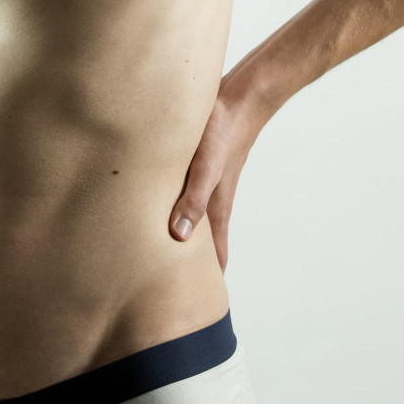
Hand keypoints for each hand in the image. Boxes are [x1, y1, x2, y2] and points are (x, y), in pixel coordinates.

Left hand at [168, 85, 265, 272]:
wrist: (241, 97)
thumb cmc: (223, 130)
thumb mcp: (205, 166)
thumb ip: (192, 199)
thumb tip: (179, 237)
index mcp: (215, 207)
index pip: (214, 254)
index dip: (208, 279)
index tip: (201, 306)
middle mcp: (211, 199)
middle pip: (202, 241)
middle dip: (191, 265)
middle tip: (177, 288)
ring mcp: (205, 182)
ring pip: (193, 219)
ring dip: (182, 237)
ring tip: (166, 255)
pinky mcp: (197, 165)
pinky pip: (186, 196)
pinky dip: (176, 209)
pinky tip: (162, 204)